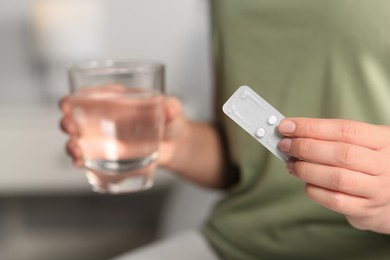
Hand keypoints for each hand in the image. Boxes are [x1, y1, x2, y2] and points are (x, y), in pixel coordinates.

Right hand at [59, 96, 188, 168]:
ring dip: (71, 144)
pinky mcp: (110, 154)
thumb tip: (170, 108)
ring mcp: (105, 137)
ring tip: (75, 149)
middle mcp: (106, 117)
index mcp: (117, 99)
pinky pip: (90, 158)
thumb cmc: (170, 120)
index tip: (67, 103)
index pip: (91, 95)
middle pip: (78, 117)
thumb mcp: (172, 109)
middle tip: (70, 127)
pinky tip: (79, 163)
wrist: (176, 145)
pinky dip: (81, 161)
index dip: (75, 98)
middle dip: (68, 122)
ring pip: (79, 139)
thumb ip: (171, 106)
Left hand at [278, 118, 389, 233]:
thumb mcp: (364, 142)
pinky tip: (306, 183)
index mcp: (383, 140)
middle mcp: (384, 165)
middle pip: (341, 154)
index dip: (312, 127)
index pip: (345, 130)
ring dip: (306, 170)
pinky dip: (315, 190)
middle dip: (306, 147)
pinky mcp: (366, 210)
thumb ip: (332, 137)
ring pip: (337, 178)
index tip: (287, 126)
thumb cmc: (370, 164)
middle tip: (285, 145)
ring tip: (291, 164)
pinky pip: (335, 201)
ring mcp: (377, 189)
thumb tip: (293, 131)